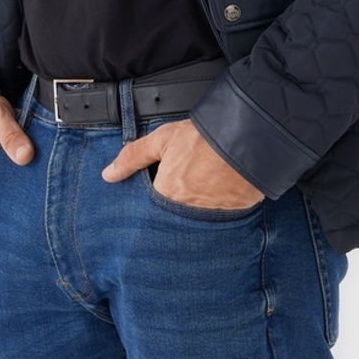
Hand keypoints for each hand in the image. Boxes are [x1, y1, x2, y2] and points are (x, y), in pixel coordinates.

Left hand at [101, 119, 263, 209]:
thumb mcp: (163, 139)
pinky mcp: (235, 213)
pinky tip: (219, 196)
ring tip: (201, 194)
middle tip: (182, 195)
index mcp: (168, 195)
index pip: (151, 213)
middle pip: (174, 219)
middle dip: (174, 213)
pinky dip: (217, 210)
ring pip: (196, 221)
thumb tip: (108, 174)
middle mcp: (188, 212)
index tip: (155, 201)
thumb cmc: (205, 137)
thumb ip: (134, 156)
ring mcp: (213, 215)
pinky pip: (220, 219)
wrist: (249, 137)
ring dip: (195, 212)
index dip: (152, 207)